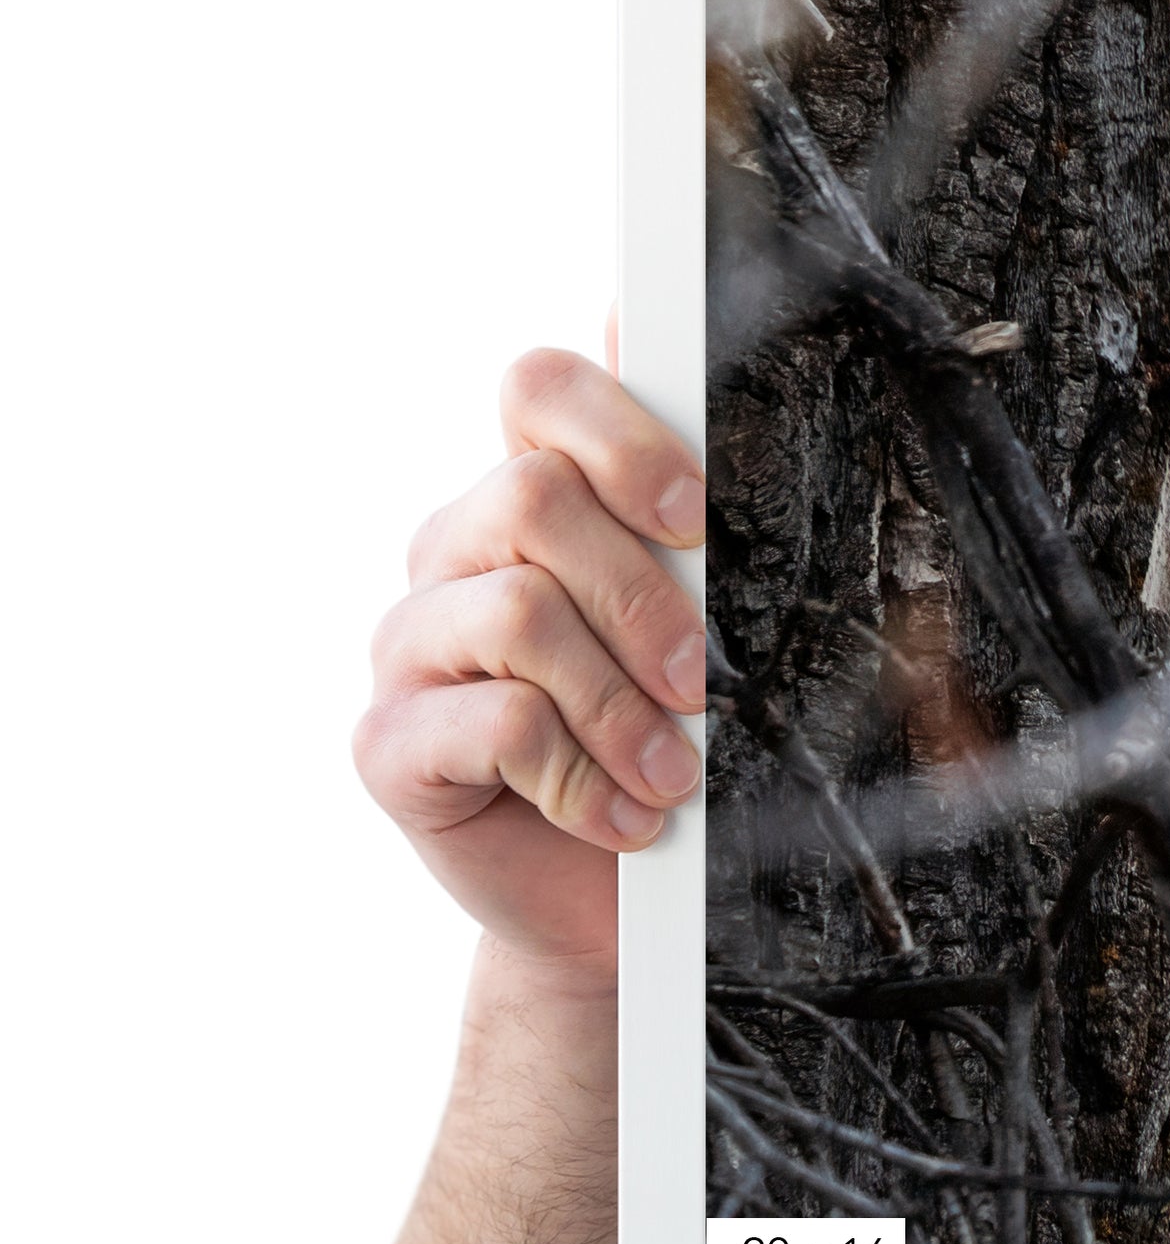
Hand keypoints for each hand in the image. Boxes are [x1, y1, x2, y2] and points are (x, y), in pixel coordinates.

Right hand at [353, 347, 707, 975]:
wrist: (617, 900)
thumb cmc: (672, 740)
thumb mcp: (705, 620)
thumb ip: (687, 505)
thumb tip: (667, 343)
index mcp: (530, 499)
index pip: (537, 388)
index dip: (620, 434)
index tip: (698, 518)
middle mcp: (454, 552)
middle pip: (534, 498)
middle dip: (645, 595)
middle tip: (706, 680)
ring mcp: (410, 646)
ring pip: (518, 611)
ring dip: (620, 700)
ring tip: (675, 773)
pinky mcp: (389, 745)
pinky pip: (493, 723)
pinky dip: (581, 774)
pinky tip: (623, 815)